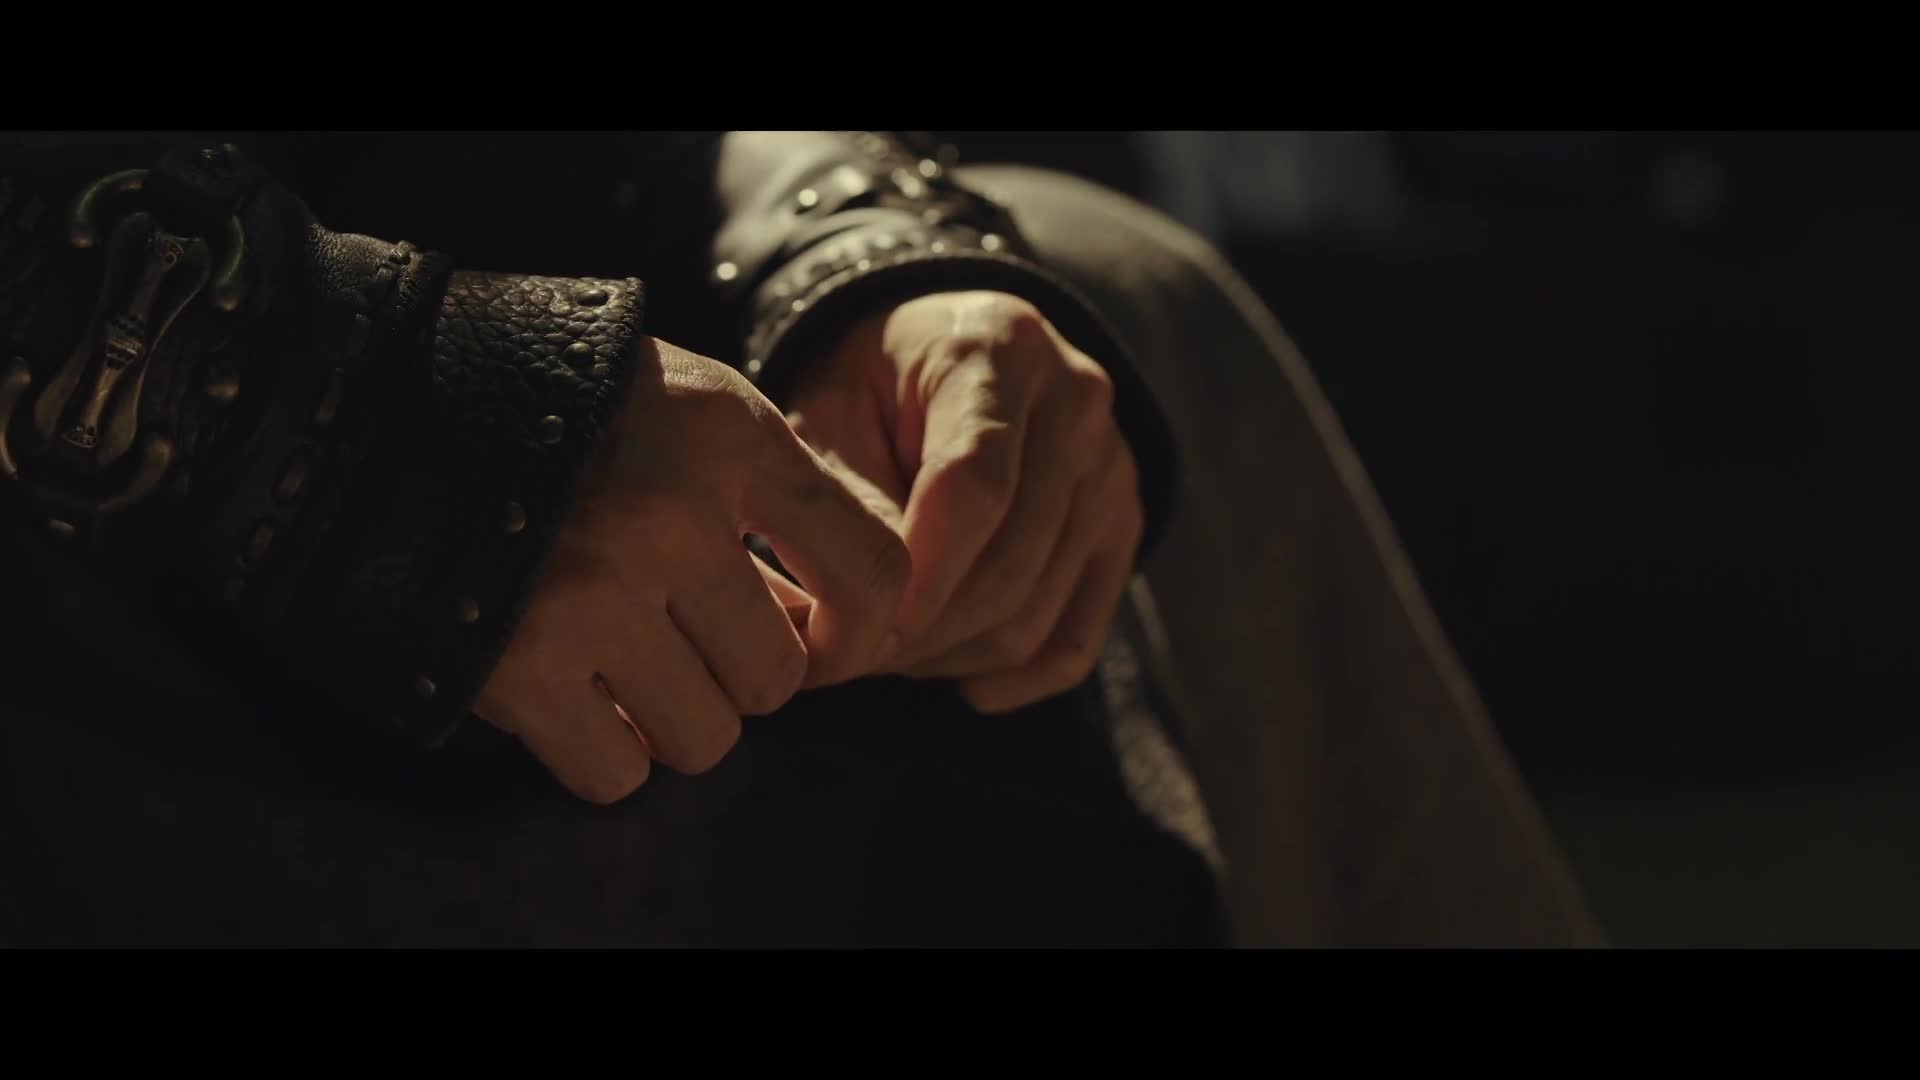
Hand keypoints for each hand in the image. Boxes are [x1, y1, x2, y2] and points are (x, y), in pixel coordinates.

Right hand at [476, 337, 909, 803]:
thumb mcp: (684, 403)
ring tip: (629, 663)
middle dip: (743, 672)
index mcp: (725, 434)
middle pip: (777, 677)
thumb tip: (849, 621)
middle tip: (689, 635)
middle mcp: (668, 515)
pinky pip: (616, 774)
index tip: (823, 640)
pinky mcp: (514, 666)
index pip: (870, 568)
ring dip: (676, 718)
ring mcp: (589, 595)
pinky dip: (605, 753)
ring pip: (706, 738)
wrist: (365, 405)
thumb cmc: (551, 403)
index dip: (863, 630)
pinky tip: (578, 699)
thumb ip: (775, 492)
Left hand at [786, 291, 1143, 712]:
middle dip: (924, 633)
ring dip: (952, 656)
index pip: (977, 485)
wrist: (951, 348)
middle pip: (1011, 562)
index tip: (858, 630)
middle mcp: (1077, 402)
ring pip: (1037, 612)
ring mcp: (1113, 466)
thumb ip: (843, 498)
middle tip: (851, 658)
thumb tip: (857, 614)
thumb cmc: (872, 383)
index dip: (921, 574)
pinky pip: (1077, 637)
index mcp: (999, 351)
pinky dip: (1017, 679)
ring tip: (886, 651)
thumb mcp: (831, 409)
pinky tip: (959, 681)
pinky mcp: (1125, 522)